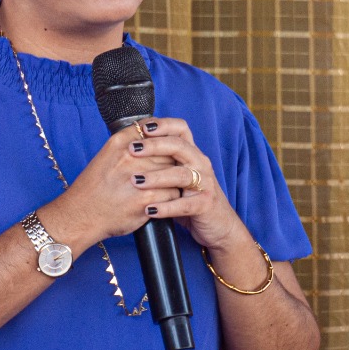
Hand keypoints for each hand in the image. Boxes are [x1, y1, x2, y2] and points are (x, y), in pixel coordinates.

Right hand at [46, 128, 178, 248]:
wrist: (81, 215)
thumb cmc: (95, 187)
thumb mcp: (107, 155)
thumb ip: (130, 144)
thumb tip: (155, 136)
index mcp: (120, 142)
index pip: (155, 130)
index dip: (163, 141)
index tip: (164, 149)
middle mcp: (130, 156)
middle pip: (168, 151)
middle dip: (170, 162)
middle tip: (166, 172)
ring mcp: (139, 177)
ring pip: (174, 172)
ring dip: (173, 180)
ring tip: (163, 186)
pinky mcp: (146, 198)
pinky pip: (173, 193)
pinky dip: (170, 198)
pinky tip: (160, 200)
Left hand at [124, 118, 243, 249]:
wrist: (218, 224)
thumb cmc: (190, 198)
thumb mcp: (177, 176)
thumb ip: (161, 162)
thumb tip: (130, 147)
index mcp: (192, 154)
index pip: (181, 130)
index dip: (163, 125)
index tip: (142, 127)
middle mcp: (200, 164)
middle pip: (179, 146)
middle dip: (154, 146)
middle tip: (132, 149)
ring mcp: (205, 184)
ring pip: (181, 175)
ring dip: (156, 177)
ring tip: (136, 181)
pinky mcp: (205, 205)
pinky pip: (185, 204)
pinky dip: (166, 207)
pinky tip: (149, 210)